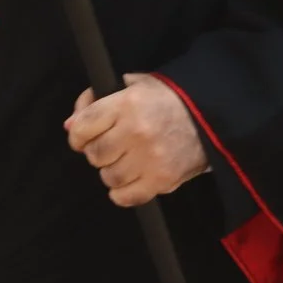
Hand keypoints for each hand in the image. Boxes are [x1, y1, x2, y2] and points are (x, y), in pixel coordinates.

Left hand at [65, 74, 207, 207]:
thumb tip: (70, 124)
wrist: (212, 117)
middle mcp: (136, 132)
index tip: (83, 136)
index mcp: (127, 104)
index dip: (78, 134)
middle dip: (96, 151)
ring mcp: (150, 159)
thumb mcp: (132, 85)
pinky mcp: (163, 181)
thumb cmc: (168, 98)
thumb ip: (96, 100)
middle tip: (109, 146)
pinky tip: (129, 179)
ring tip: (123, 160)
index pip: (83, 127)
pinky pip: (127, 197)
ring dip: (110, 171)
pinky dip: (121, 192)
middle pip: (94, 154)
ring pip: (108, 176)